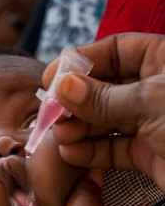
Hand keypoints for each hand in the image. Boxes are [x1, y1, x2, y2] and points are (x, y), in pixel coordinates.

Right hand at [44, 33, 164, 190]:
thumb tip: (63, 86)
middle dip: (75, 101)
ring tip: (61, 137)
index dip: (81, 62)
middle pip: (103, 87)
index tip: (52, 78)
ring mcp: (153, 123)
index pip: (114, 51)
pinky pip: (113, 149)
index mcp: (164, 62)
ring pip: (104, 120)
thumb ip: (103, 97)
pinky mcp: (150, 154)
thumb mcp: (151, 103)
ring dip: (79, 128)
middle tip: (51, 114)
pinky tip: (72, 154)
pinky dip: (91, 152)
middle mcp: (155, 90)